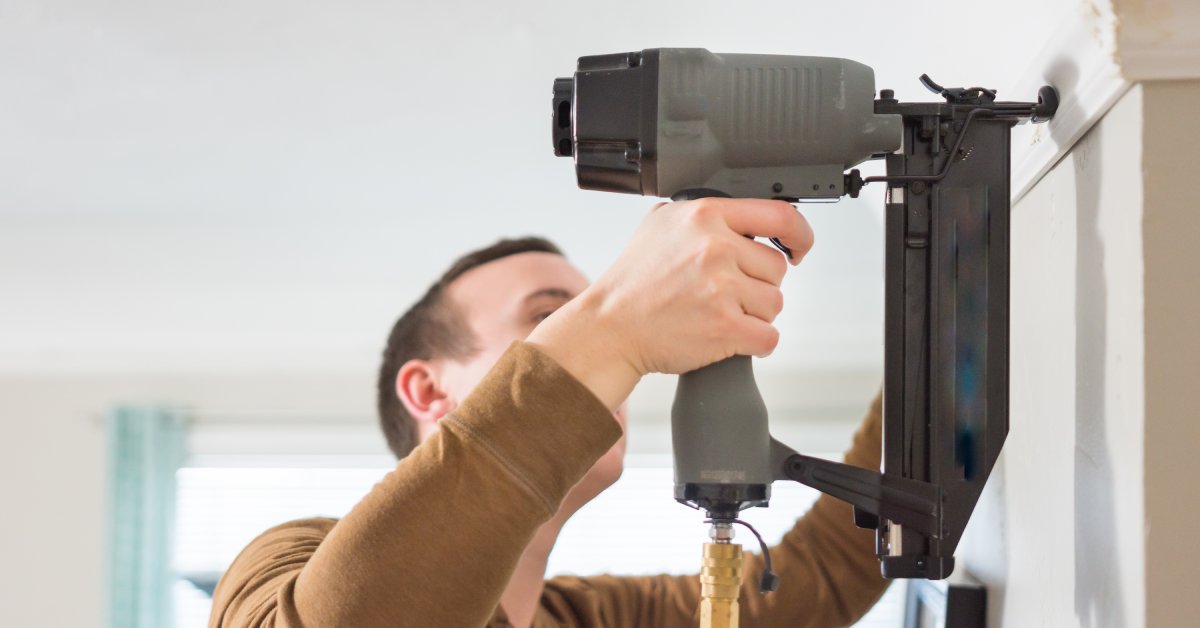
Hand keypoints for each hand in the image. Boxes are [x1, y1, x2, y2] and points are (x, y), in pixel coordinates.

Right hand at [527, 198, 813, 409]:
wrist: (609, 328)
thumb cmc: (631, 283)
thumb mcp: (658, 225)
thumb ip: (700, 214)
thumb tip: (739, 214)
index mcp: (704, 216)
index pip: (779, 216)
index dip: (799, 235)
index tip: (799, 248)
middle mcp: (715, 248)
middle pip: (777, 269)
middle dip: (757, 284)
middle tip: (723, 294)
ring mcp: (722, 288)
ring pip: (774, 304)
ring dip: (753, 314)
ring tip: (716, 314)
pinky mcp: (725, 326)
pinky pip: (768, 337)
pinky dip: (754, 343)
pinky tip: (727, 337)